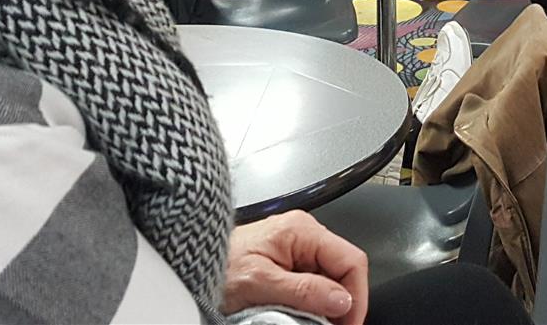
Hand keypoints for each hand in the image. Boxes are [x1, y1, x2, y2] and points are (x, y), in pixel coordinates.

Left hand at [223, 212, 367, 324]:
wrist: (191, 260)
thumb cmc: (217, 265)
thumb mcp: (260, 283)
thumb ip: (304, 291)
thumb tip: (342, 299)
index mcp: (302, 230)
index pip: (351, 260)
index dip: (355, 296)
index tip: (347, 324)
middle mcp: (304, 233)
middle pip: (343, 270)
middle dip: (341, 302)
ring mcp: (298, 247)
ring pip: (331, 278)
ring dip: (326, 304)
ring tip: (311, 321)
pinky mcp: (290, 261)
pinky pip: (315, 282)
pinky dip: (313, 302)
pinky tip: (302, 313)